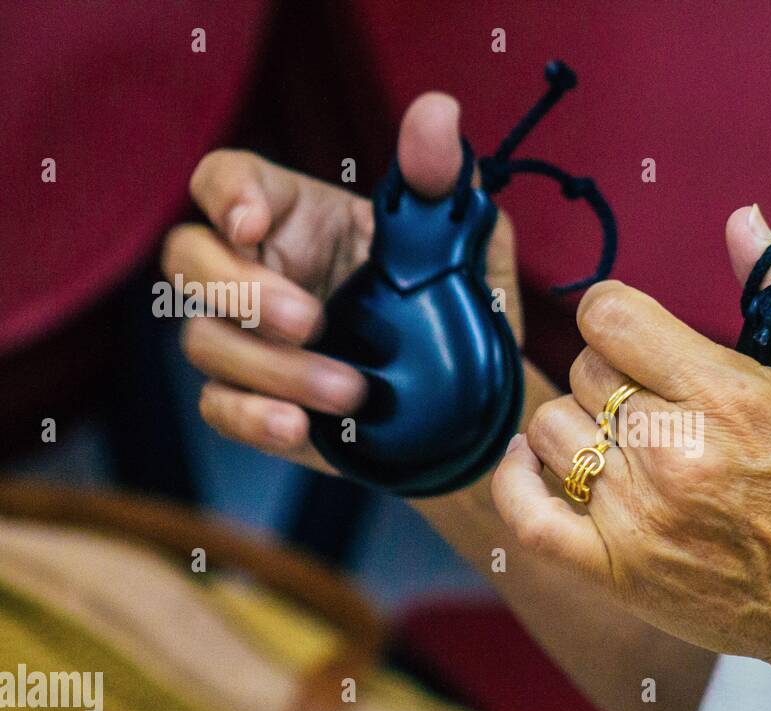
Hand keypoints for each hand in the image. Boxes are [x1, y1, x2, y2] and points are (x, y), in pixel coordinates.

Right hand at [163, 93, 521, 474]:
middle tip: (311, 320)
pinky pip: (219, 407)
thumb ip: (440, 180)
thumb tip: (438, 112)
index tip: (253, 221)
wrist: (471, 396)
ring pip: (206, 340)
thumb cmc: (455, 303)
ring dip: (272, 368)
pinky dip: (252, 417)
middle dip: (238, 288)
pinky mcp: (256, 401)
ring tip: (352, 392)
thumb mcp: (460, 242)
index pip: (224, 180)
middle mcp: (259, 272)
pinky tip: (297, 427)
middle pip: (187, 259)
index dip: (226, 194)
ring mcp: (249, 340)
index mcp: (295, 217)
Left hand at [493, 204, 770, 679]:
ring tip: (626, 438)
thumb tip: (742, 219)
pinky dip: (516, 482)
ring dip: (580, 424)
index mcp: (726, 394)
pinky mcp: (619, 571)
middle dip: (614, 370)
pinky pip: (528, 516)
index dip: (616, 312)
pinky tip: (534, 461)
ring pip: (551, 431)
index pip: (610, 317)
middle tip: (657, 396)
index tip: (636, 330)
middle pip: (584, 370)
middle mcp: (675, 453)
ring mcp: (640, 517)